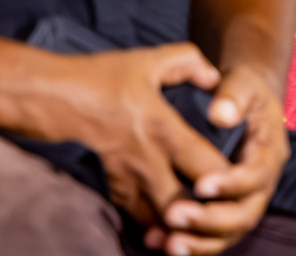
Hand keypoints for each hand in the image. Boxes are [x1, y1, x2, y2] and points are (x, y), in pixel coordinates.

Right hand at [28, 45, 230, 229]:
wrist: (53, 99)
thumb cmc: (104, 78)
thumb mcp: (151, 60)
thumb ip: (190, 63)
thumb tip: (215, 78)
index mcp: (163, 129)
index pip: (203, 164)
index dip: (225, 179)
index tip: (242, 182)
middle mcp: (147, 160)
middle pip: (181, 202)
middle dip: (204, 215)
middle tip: (227, 215)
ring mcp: (127, 178)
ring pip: (157, 218)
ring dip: (179, 227)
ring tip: (201, 230)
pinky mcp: (113, 186)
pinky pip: (137, 216)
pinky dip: (155, 227)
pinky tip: (170, 234)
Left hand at [144, 64, 290, 255]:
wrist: (242, 102)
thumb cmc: (241, 92)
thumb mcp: (242, 84)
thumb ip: (233, 96)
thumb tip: (220, 115)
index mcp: (270, 152)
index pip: (257, 176)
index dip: (232, 184)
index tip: (201, 184)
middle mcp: (262, 183)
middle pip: (246, 214)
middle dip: (211, 220)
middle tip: (175, 216)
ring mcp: (244, 200)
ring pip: (229, 232)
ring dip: (199, 242)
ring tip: (167, 243)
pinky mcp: (225, 210)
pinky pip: (212, 237)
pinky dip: (190, 244)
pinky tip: (160, 243)